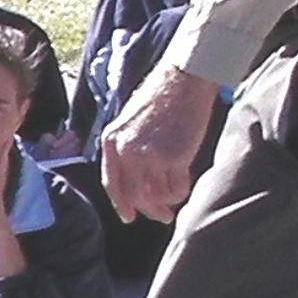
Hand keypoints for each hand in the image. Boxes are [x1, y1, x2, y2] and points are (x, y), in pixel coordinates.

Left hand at [100, 65, 221, 222]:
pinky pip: (177, 188)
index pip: (111, 183)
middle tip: (162, 216)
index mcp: (112, 141)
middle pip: (134, 195)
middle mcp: (126, 152)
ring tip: (175, 203)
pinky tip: (185, 187)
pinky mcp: (174, 157)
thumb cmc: (161, 97)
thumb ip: (128, 148)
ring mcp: (149, 156)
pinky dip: (181, 192)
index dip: (120, 204)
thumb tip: (138, 180)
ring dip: (167, 203)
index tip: (129, 217)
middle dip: (149, 210)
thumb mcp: (130, 122)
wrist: (183, 79)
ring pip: (156, 195)